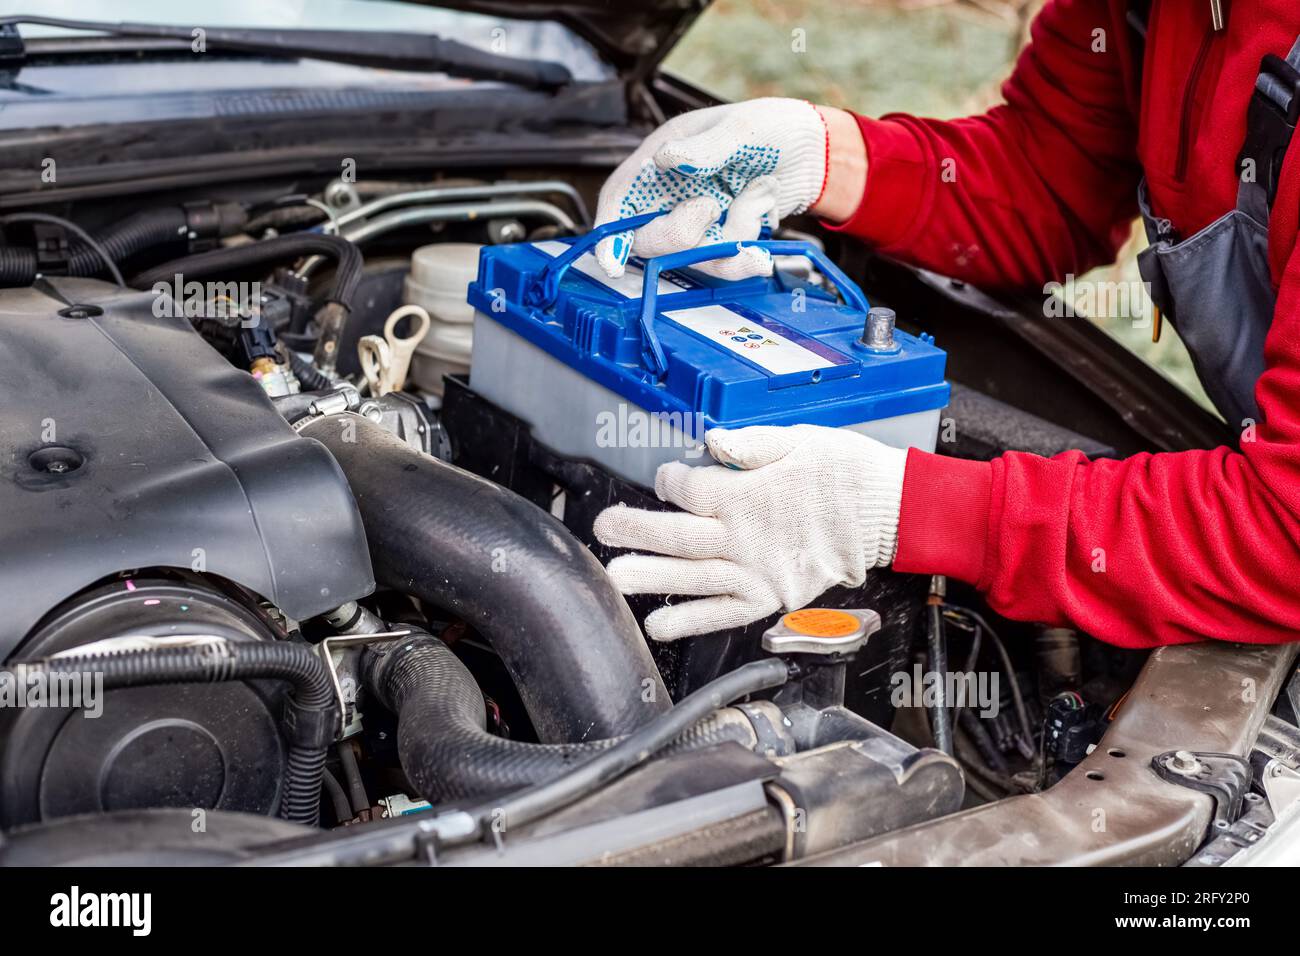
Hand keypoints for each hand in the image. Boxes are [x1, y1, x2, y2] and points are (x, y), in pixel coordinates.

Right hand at [593, 98, 829, 280]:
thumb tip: (665, 160)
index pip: (621, 198)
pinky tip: (759, 254)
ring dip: (725, 243)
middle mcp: (673, 195)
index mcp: (663, 158)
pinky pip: (722, 266)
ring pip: (689, 258)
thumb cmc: (774, 127)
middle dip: (678, 234)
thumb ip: (703, 149)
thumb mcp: (741, 128)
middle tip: (710, 208)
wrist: (816, 154)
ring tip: (756, 204)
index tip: (610, 259)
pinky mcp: (723, 241)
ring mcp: (699, 222)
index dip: (610, 230)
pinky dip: (742, 261)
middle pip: (649, 238)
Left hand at [593, 425, 906, 640]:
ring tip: (614, 577)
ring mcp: (757, 571)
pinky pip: (723, 613)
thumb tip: (712, 441)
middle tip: (602, 528)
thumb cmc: (847, 471)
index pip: (689, 489)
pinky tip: (658, 625)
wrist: (890, 512)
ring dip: (650, 577)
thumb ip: (752, 443)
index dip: (670, 481)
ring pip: (692, 577)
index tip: (666, 478)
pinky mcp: (770, 596)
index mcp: (748, 493)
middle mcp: (745, 536)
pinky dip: (690, 621)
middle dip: (635, 530)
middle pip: (678, 534)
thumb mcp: (802, 439)